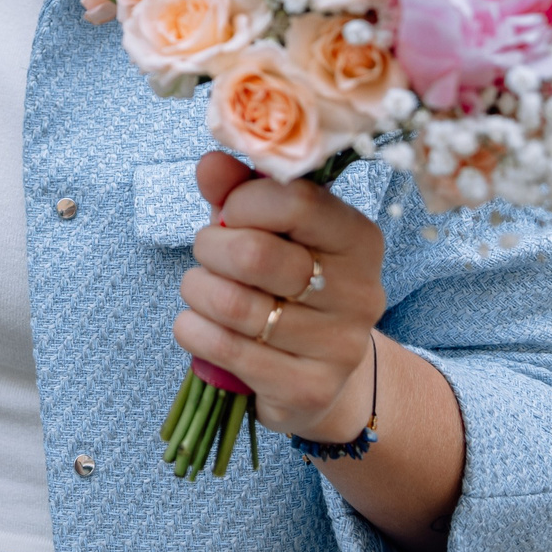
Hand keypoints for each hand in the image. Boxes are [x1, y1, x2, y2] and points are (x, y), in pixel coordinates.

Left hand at [174, 151, 382, 444]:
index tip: (229, 212)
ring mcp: (338, 346)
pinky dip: (192, 330)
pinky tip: (197, 325)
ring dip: (197, 291)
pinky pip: (223, 349)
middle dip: (211, 248)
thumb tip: (210, 163)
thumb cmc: (285, 284)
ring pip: (232, 305)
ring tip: (202, 290)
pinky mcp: (309, 388)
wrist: (320, 374)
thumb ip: (239, 191)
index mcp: (358, 239)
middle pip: (255, 255)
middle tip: (209, 254)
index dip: (243, 202)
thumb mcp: (267, 230)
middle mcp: (359, 292)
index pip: (296, 201)